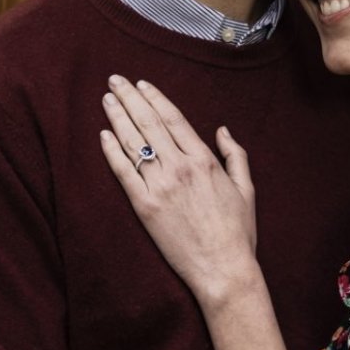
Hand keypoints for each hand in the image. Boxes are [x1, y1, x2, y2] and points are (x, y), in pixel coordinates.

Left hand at [100, 76, 257, 301]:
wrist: (223, 269)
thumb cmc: (238, 232)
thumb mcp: (246, 188)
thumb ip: (235, 155)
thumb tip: (222, 130)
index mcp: (204, 160)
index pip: (173, 118)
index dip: (155, 97)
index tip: (142, 84)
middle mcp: (180, 167)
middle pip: (149, 123)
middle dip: (130, 98)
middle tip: (115, 79)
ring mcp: (160, 187)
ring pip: (134, 142)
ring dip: (118, 117)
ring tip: (106, 99)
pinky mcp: (145, 207)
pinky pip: (124, 172)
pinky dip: (112, 151)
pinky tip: (103, 135)